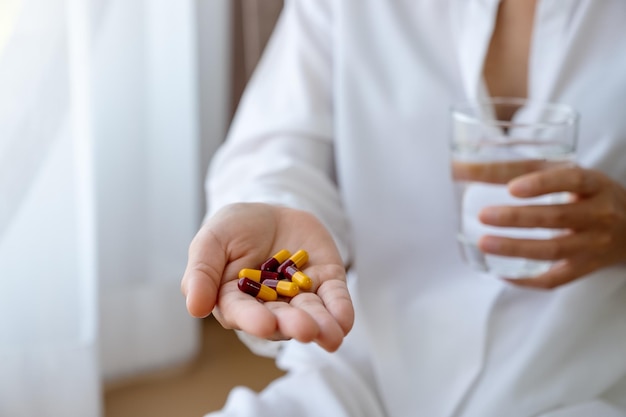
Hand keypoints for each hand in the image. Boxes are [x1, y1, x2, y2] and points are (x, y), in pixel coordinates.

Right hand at [181, 202, 353, 351]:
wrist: (271, 212)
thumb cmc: (235, 229)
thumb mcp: (212, 240)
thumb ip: (201, 272)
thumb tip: (195, 308)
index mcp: (235, 299)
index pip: (242, 312)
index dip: (253, 319)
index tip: (264, 324)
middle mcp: (268, 305)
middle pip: (280, 318)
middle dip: (293, 324)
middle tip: (305, 329)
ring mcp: (299, 295)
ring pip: (310, 314)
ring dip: (322, 325)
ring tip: (331, 335)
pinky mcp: (325, 283)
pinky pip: (334, 299)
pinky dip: (339, 310)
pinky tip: (344, 322)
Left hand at [477, 166, 625, 288]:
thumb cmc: (589, 195)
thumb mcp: (569, 175)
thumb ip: (524, 168)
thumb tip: (466, 168)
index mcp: (594, 185)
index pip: (572, 180)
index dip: (542, 183)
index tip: (512, 187)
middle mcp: (599, 214)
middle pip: (557, 217)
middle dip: (517, 218)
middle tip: (484, 215)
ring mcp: (594, 244)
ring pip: (553, 249)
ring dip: (515, 247)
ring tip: (484, 242)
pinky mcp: (586, 267)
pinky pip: (555, 279)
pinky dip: (527, 279)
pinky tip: (500, 272)